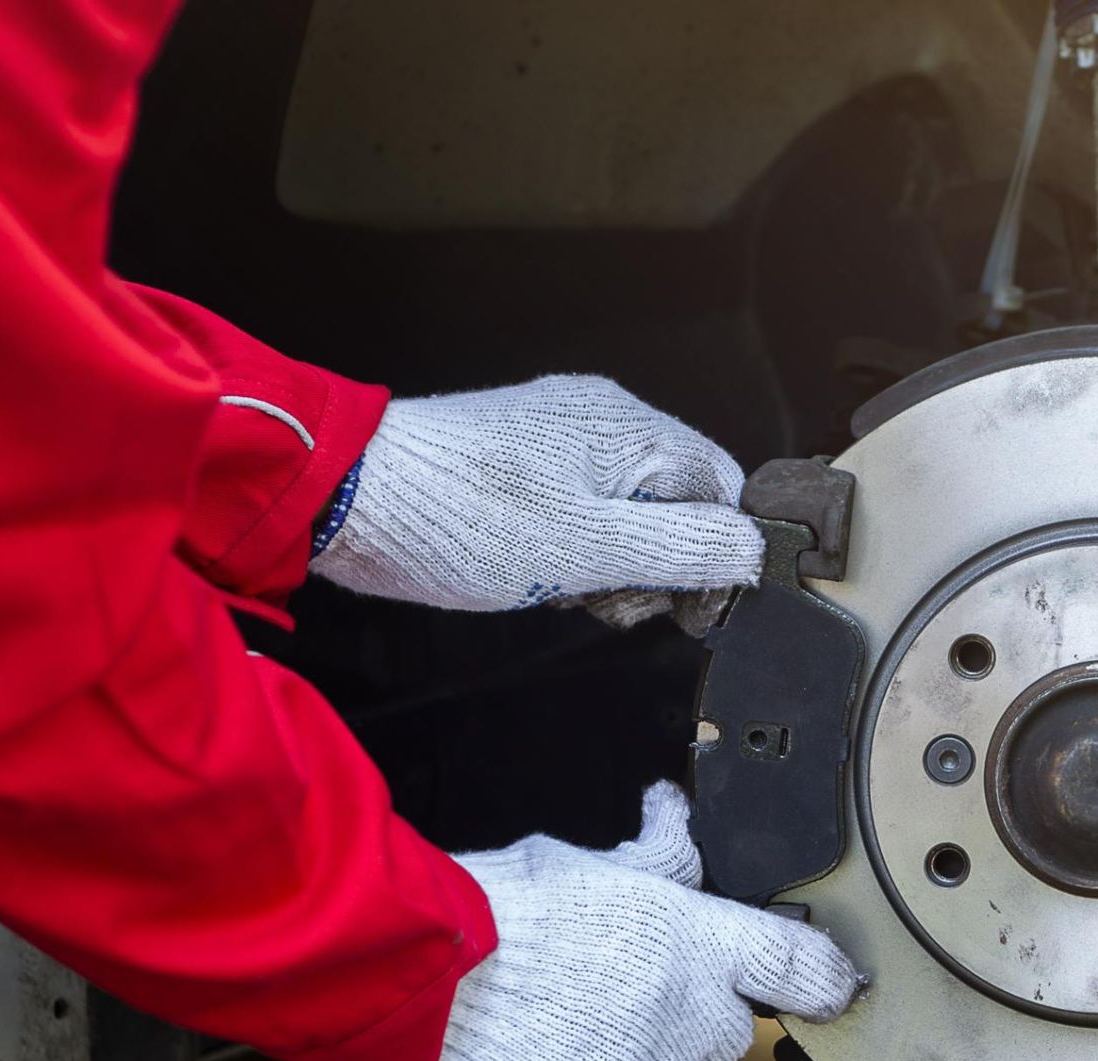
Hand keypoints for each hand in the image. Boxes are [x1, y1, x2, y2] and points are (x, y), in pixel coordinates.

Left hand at [310, 375, 763, 629]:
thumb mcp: (590, 549)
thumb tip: (756, 549)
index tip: (683, 602)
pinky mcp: (520, 465)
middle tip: (606, 599)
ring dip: (610, 566)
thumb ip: (684, 548)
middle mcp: (600, 421)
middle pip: (677, 502)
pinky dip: (572, 553)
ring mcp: (557, 440)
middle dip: (656, 564)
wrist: (341, 496)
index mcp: (629, 428)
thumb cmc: (460, 519)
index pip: (721, 487)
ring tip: (562, 588)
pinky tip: (536, 574)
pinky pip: (580, 514)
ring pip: (627, 514)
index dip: (715, 550)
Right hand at [370, 783, 862, 1060]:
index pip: (800, 966)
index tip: (830, 988)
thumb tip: (674, 813)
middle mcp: (690, 1020)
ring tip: (571, 1039)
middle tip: (622, 995)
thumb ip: (654, 856)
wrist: (418, 984)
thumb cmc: (498, 912)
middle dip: (687, 1018)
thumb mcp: (587, 863)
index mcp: (700, 942)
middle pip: (724, 1034)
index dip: (822, 978)